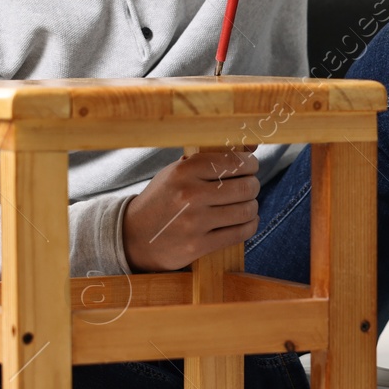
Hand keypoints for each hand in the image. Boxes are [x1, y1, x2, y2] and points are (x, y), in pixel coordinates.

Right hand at [122, 149, 260, 271]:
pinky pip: (240, 233)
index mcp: (184, 170)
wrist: (134, 235)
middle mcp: (189, 195)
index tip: (251, 167)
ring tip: (246, 204)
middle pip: (245, 187)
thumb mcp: (178, 172)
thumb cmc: (164, 198)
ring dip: (251, 207)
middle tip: (249, 187)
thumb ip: (212, 158)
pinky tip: (245, 221)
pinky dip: (250, 225)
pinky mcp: (198, 245)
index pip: (234, 162)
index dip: (250, 163)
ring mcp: (194, 222)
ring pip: (246, 210)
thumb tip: (253, 144)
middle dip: (253, 186)